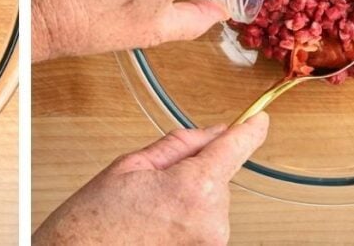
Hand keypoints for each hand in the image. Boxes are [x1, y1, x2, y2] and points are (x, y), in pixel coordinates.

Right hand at [33, 113, 269, 245]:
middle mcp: (212, 219)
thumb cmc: (95, 219)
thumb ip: (180, 145)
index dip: (249, 129)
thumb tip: (215, 133)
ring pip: (212, 201)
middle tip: (153, 184)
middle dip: (195, 172)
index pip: (235, 147)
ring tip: (150, 210)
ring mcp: (211, 242)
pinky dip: (188, 217)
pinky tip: (158, 224)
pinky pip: (206, 222)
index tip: (259, 120)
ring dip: (190, 198)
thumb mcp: (132, 165)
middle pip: (218, 177)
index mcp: (194, 187)